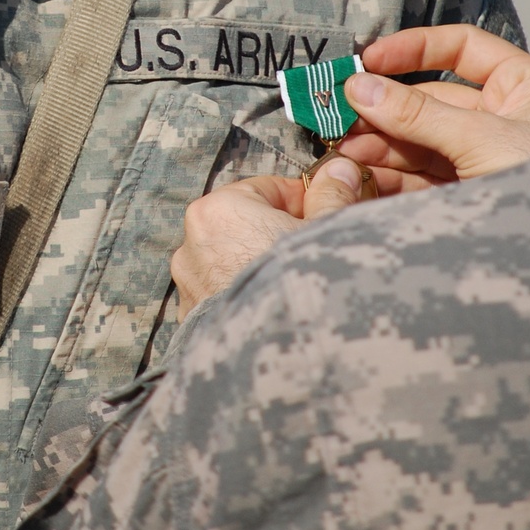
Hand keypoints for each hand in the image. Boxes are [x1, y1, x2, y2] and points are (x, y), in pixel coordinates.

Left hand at [172, 158, 364, 320]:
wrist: (278, 359)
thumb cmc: (302, 286)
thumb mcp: (328, 231)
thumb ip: (332, 196)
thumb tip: (340, 169)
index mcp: (221, 208)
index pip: (269, 189)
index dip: (305, 202)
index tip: (326, 217)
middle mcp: (193, 241)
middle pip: (249, 225)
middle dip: (281, 236)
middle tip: (316, 253)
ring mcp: (188, 283)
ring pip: (235, 261)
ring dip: (263, 266)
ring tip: (297, 286)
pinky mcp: (191, 320)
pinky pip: (225, 295)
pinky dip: (247, 297)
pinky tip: (276, 311)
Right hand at [339, 24, 529, 189]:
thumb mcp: (481, 139)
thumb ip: (417, 114)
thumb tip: (360, 88)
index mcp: (518, 84)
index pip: (460, 48)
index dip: (413, 50)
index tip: (370, 60)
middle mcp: (497, 115)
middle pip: (426, 98)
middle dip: (381, 108)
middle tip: (340, 113)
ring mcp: (476, 154)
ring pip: (415, 138)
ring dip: (376, 143)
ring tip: (342, 148)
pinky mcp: (460, 190)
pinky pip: (416, 174)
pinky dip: (386, 174)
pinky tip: (359, 171)